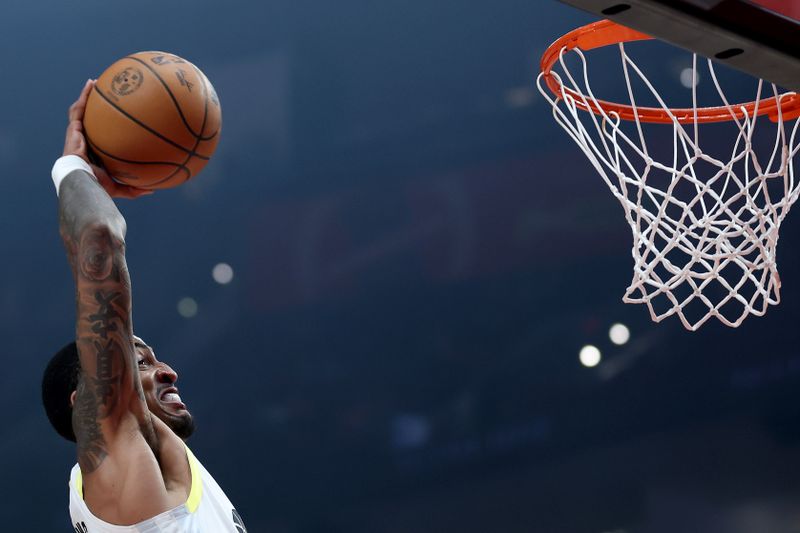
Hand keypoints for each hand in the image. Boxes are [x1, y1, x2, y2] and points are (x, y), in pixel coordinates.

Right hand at [63, 79, 152, 198]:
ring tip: (97, 84)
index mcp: (95, 152)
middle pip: (92, 121)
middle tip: (109, 98)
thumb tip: (153, 189)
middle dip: (98, 109)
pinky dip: (84, 95)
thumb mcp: (118, 187)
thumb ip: (134, 188)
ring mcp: (78, 133)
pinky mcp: (73, 128)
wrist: (81, 179)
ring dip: (89, 97)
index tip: (120, 121)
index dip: (107, 129)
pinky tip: (92, 84)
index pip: (101, 137)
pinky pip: (78, 108)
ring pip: (83, 111)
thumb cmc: (97, 185)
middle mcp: (86, 140)